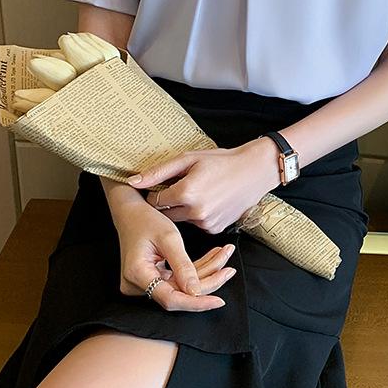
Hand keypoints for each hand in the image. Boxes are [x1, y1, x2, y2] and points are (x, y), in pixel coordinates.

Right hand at [113, 199, 235, 311]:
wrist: (130, 212)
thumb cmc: (146, 219)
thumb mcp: (169, 237)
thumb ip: (183, 266)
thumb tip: (196, 292)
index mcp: (137, 274)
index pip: (170, 299)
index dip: (196, 302)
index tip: (218, 301)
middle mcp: (136, 284)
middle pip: (179, 293)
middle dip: (207, 281)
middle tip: (229, 269)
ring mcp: (143, 283)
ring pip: (182, 286)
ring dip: (205, 272)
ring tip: (224, 256)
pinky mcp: (152, 278)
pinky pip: (177, 279)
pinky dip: (196, 269)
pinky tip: (213, 257)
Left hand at [128, 139, 281, 234]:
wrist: (254, 171)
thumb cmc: (221, 161)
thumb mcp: (188, 159)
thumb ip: (158, 172)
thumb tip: (133, 181)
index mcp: (186, 193)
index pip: (155, 200)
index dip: (158, 191)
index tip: (164, 184)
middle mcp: (195, 212)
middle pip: (166, 213)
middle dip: (168, 202)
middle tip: (179, 188)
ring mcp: (206, 223)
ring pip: (181, 220)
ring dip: (183, 209)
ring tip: (197, 192)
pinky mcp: (214, 229)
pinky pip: (196, 224)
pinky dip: (197, 215)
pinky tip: (208, 201)